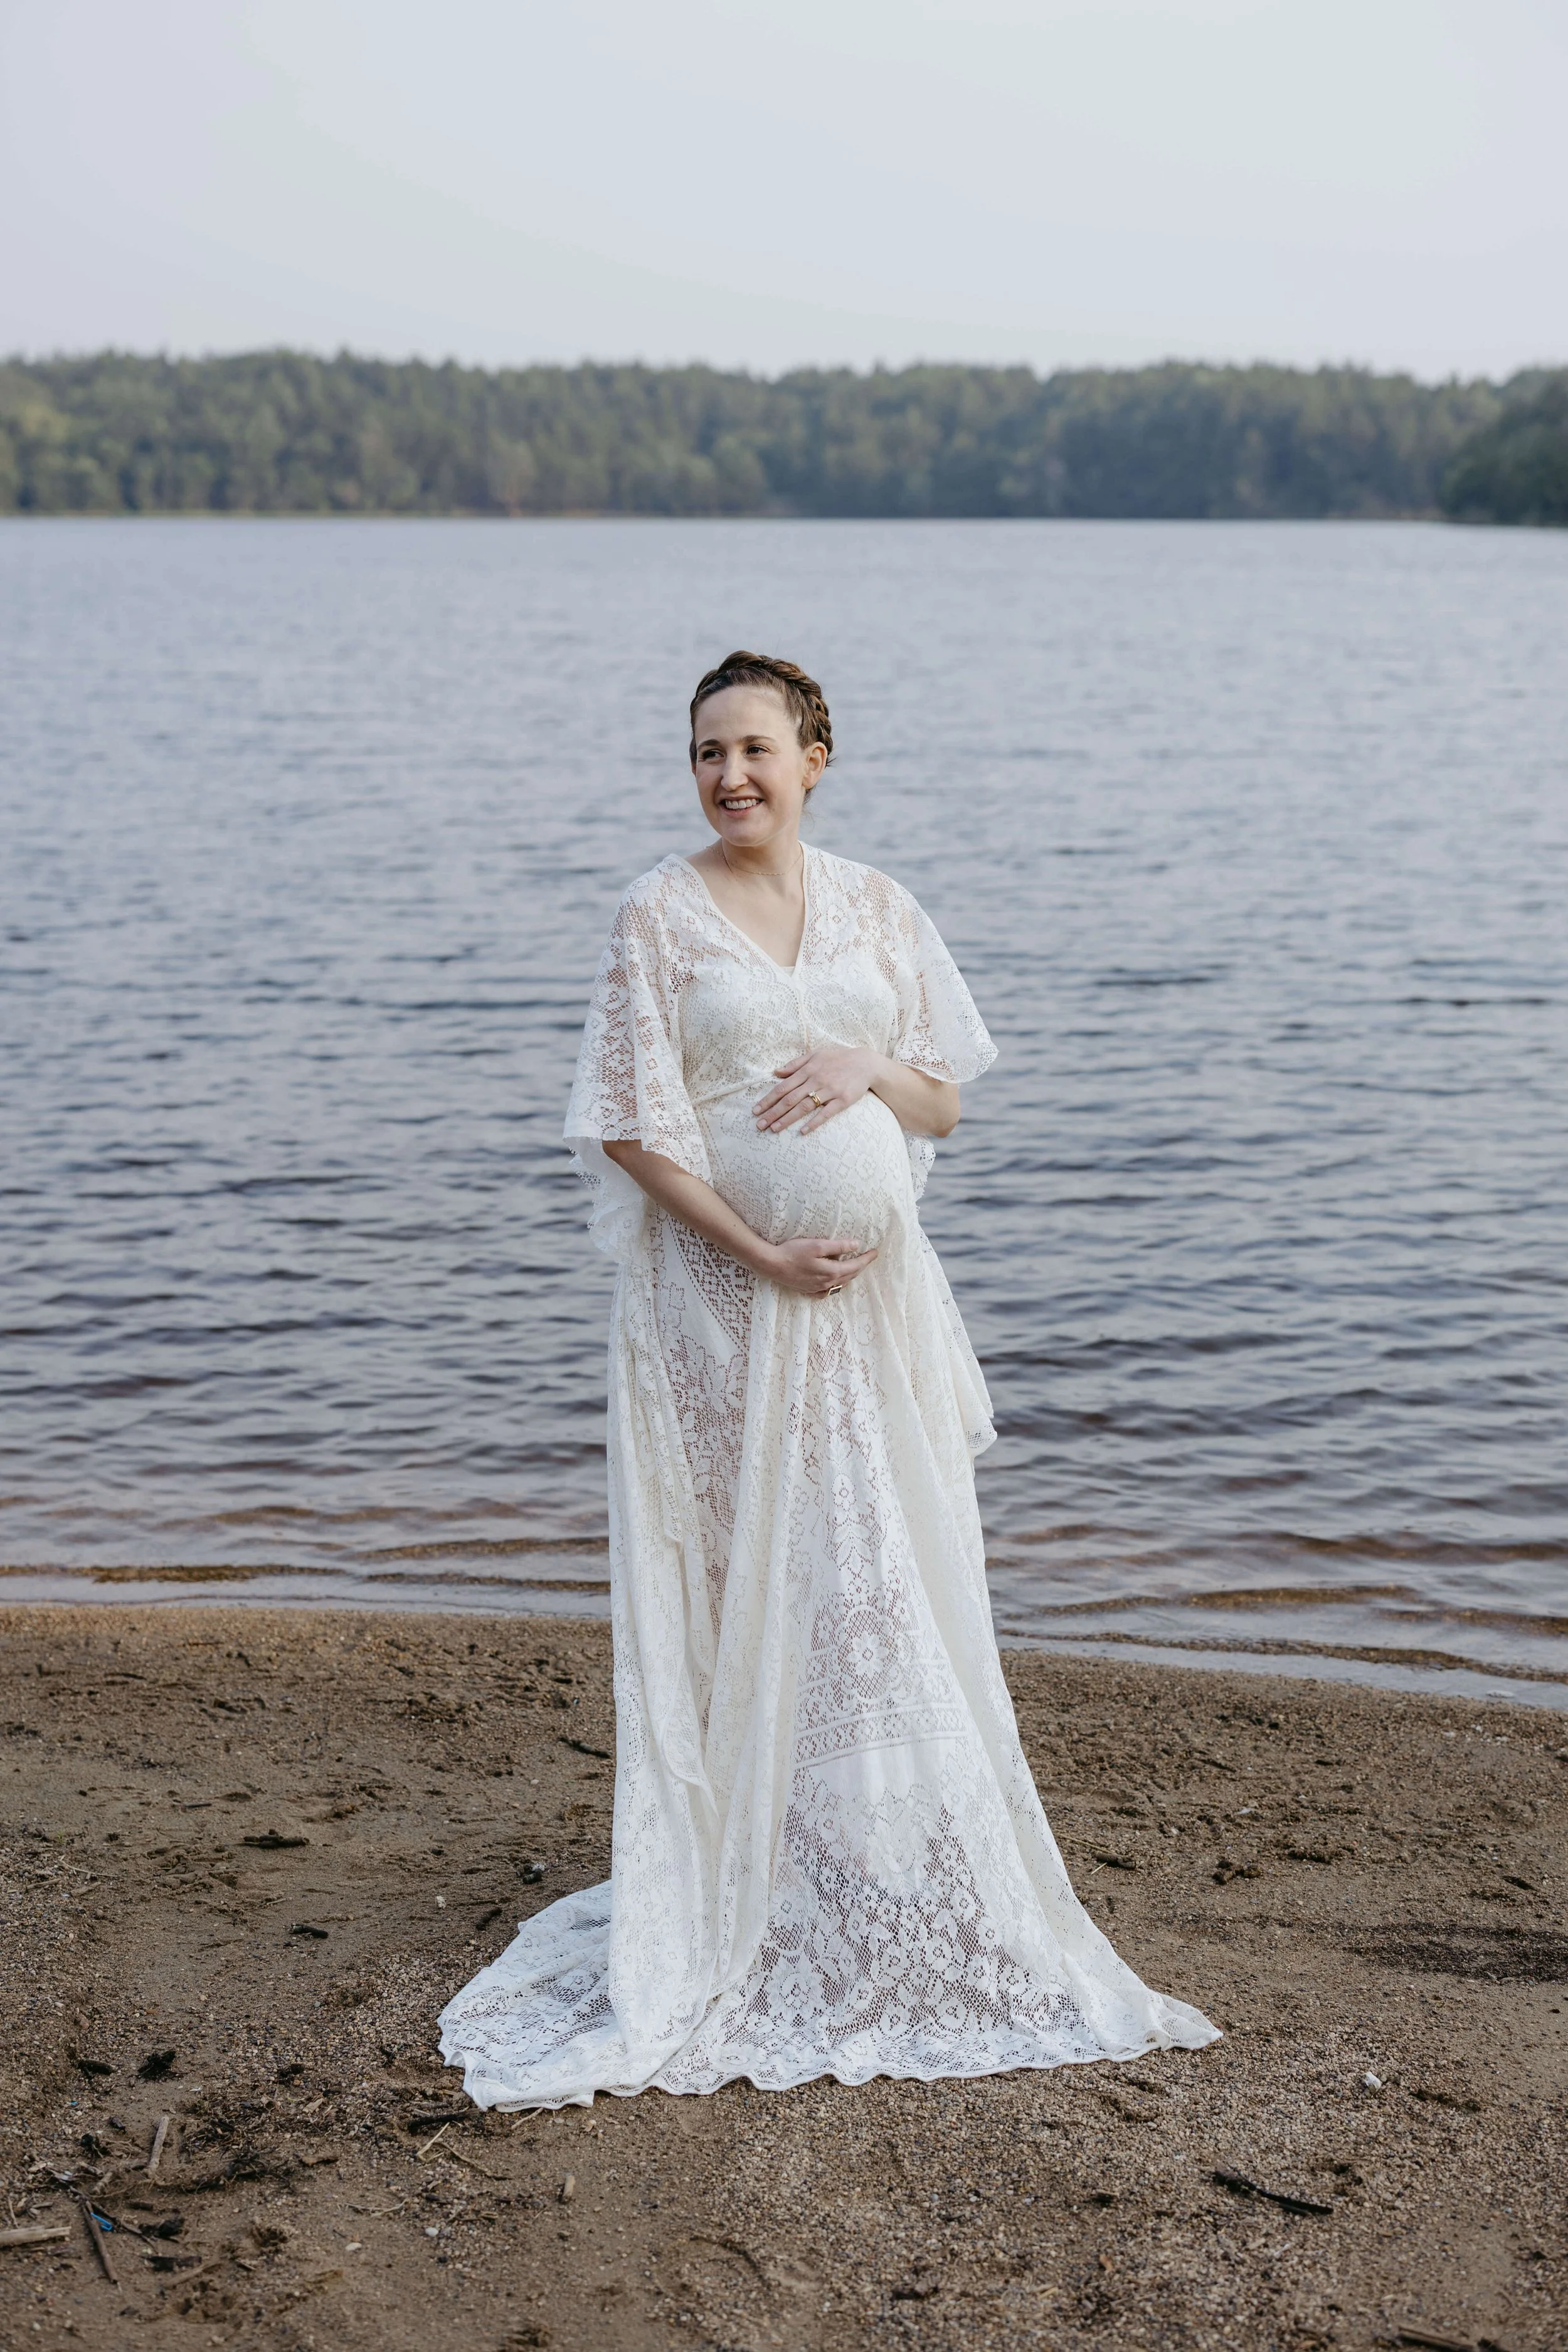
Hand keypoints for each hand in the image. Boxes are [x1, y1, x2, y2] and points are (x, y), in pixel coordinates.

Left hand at [754, 1047, 886, 1134]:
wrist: (866, 1063)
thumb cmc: (838, 1058)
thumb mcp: (816, 1054)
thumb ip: (795, 1064)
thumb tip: (775, 1072)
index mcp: (808, 1069)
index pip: (783, 1087)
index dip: (768, 1099)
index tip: (755, 1110)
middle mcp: (816, 1080)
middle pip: (790, 1099)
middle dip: (772, 1113)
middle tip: (759, 1125)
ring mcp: (829, 1091)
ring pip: (804, 1107)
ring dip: (787, 1119)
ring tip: (774, 1129)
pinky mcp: (842, 1101)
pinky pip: (826, 1114)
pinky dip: (814, 1123)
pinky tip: (803, 1132)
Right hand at [762, 1236, 877, 1296]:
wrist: (772, 1265)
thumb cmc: (793, 1252)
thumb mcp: (817, 1245)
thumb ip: (838, 1246)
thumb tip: (856, 1245)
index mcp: (832, 1271)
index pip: (855, 1264)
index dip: (867, 1258)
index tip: (876, 1252)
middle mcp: (827, 1282)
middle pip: (850, 1275)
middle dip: (861, 1266)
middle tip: (869, 1258)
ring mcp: (817, 1288)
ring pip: (840, 1283)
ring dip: (850, 1275)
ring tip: (855, 1266)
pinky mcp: (808, 1289)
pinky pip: (828, 1290)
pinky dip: (836, 1285)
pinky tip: (835, 1282)